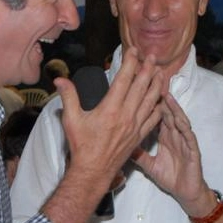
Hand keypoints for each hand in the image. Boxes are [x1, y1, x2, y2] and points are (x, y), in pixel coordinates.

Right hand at [57, 47, 162, 190]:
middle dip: (148, 68)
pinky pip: (154, 117)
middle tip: (152, 56)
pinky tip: (162, 98)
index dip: (130, 62)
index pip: (124, 78)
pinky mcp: (140, 135)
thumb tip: (60, 80)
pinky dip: (159, 105)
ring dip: (157, 84)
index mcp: (111, 108)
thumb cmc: (82, 147)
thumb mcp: (71, 120)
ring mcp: (136, 126)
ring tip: (161, 71)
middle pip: (142, 86)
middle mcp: (127, 115)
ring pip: (152, 100)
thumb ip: (68, 97)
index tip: (133, 50)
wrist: (94, 171)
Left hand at [131, 92, 208, 215]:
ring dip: (173, 107)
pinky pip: (188, 135)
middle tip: (154, 82)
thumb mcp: (149, 165)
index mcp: (165, 136)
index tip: (141, 90)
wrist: (186, 193)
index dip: (150, 102)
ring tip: (166, 94)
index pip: (157, 115)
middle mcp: (175, 135)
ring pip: (178, 120)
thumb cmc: (170, 177)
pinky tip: (179, 118)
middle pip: (168, 112)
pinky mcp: (192, 149)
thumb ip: (139, 154)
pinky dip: (183, 126)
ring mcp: (184, 141)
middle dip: (161, 97)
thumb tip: (124, 146)